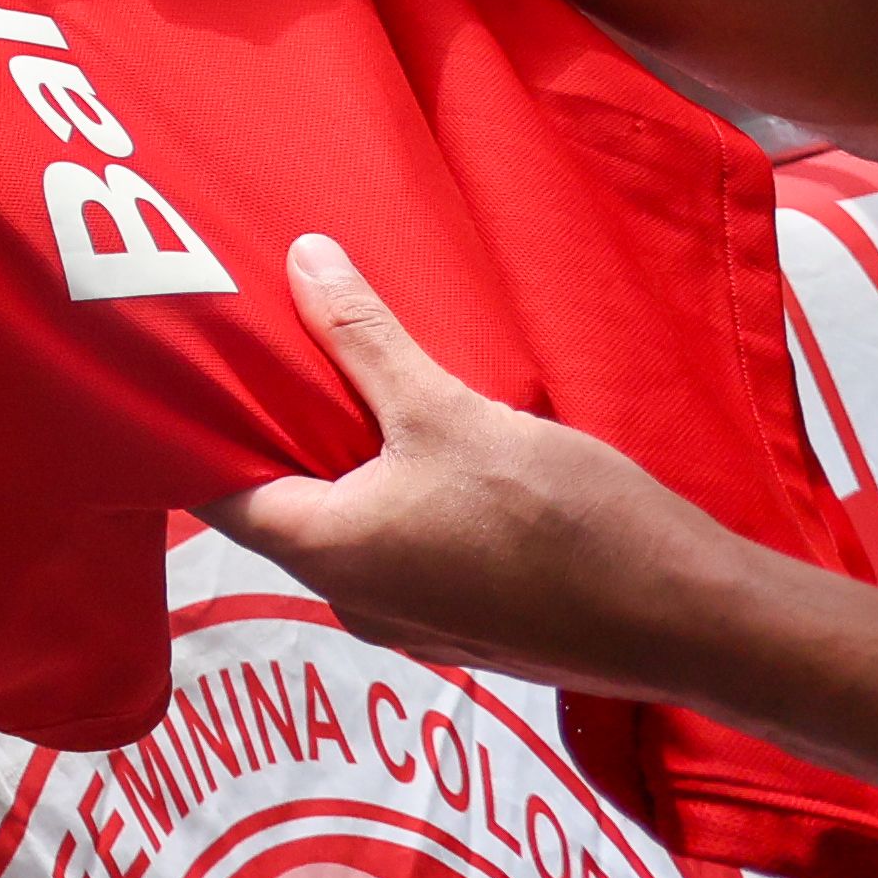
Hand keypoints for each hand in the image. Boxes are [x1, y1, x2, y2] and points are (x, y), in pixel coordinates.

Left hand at [212, 235, 728, 691]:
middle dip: (278, 427)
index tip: (188, 362)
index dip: (200, 425)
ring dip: (346, 455)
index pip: (219, 490)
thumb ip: (366, 340)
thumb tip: (302, 259)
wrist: (689, 617)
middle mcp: (355, 599)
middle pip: (284, 501)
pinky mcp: (468, 615)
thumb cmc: (562, 522)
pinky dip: (397, 487)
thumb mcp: (449, 412)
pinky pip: (405, 540)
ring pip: (351, 520)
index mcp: (328, 555)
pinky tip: (419, 434)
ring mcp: (413, 617)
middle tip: (265, 342)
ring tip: (343, 371)